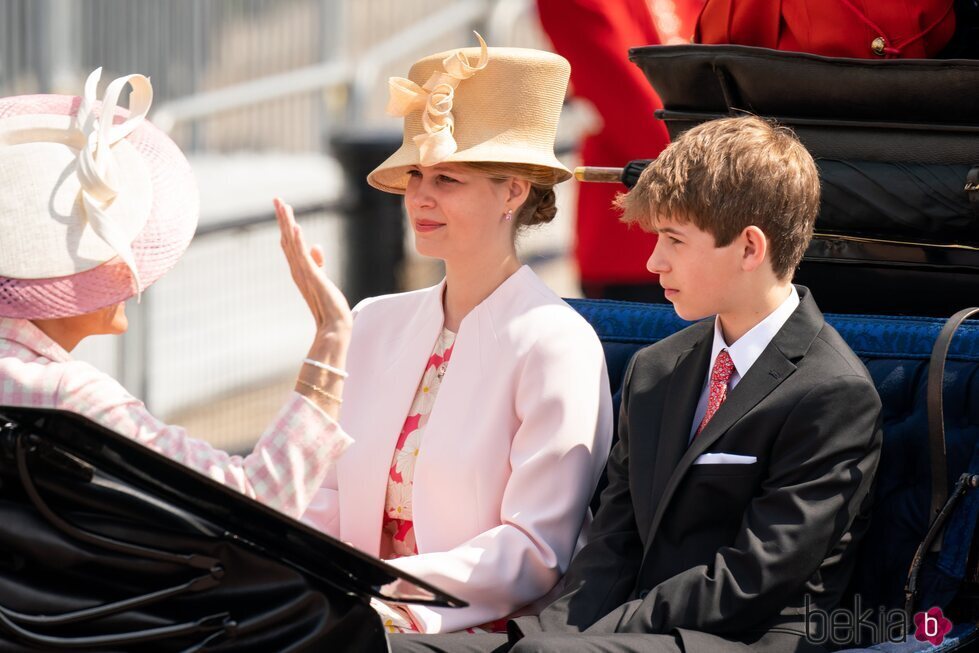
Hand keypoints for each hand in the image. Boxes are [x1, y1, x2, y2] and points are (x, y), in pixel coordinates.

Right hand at [275, 198, 351, 336]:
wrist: (333, 326)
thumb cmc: (328, 304)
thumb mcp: (323, 278)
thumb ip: (318, 262)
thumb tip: (316, 246)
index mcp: (299, 269)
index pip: (289, 242)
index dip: (286, 224)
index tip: (283, 207)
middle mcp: (297, 269)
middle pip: (287, 239)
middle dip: (283, 218)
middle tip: (277, 198)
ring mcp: (303, 273)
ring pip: (292, 244)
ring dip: (288, 224)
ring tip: (284, 206)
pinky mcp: (313, 277)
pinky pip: (303, 257)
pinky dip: (299, 242)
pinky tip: (296, 227)